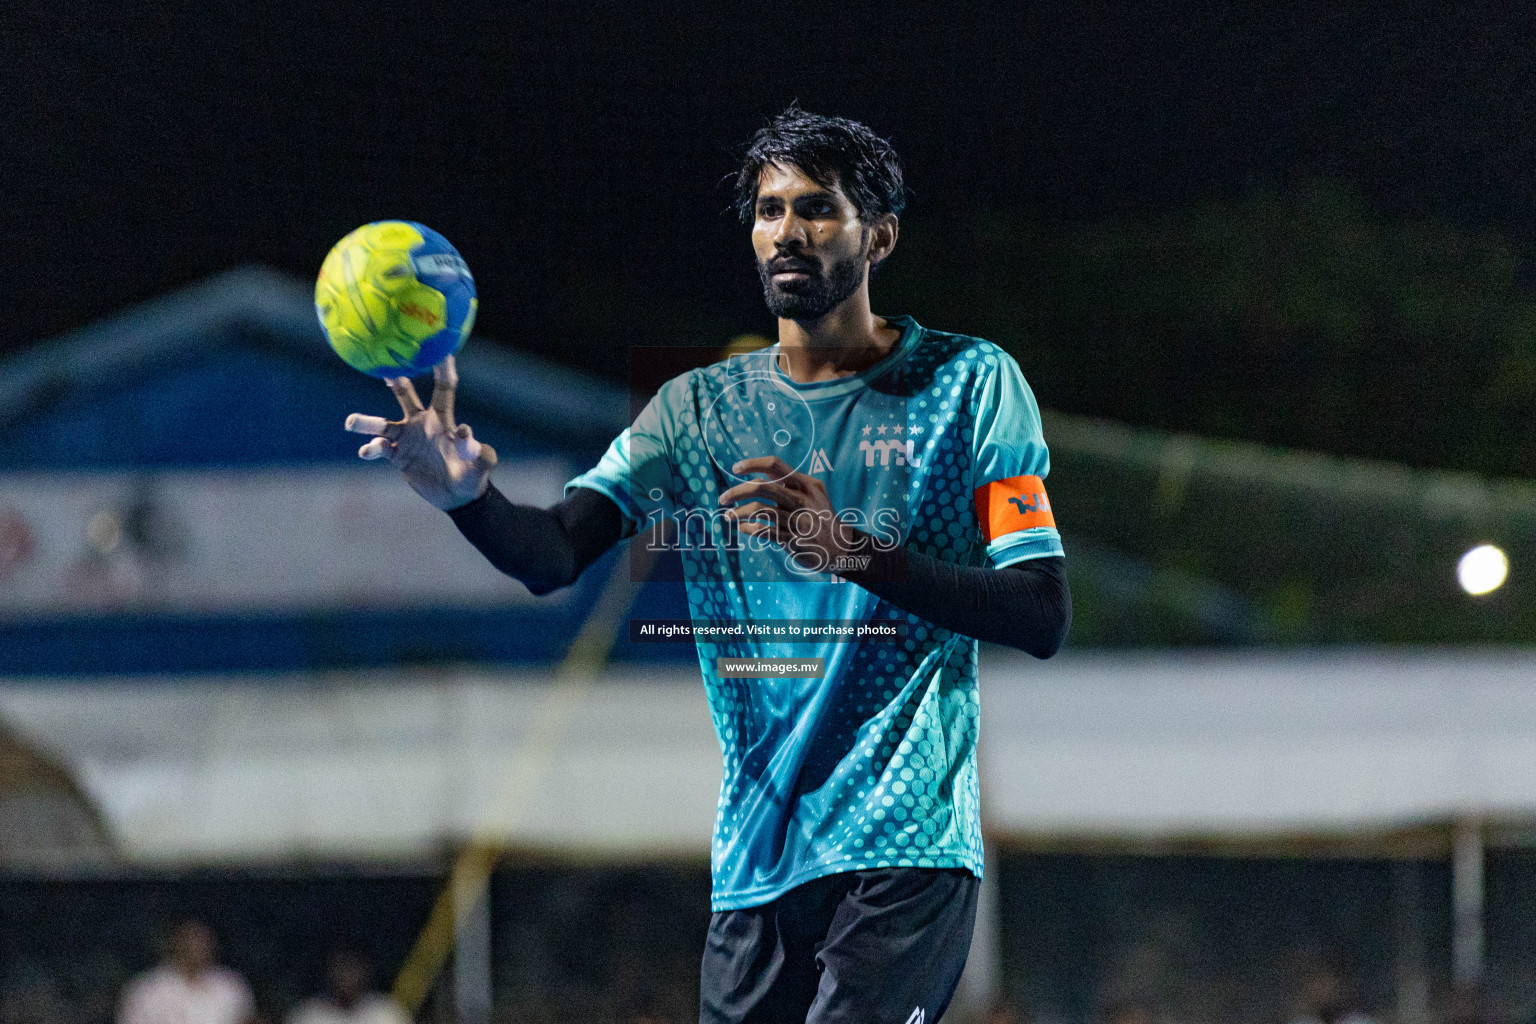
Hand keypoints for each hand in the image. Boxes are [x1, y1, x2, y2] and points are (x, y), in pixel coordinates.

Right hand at [344, 356, 497, 509]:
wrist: (458, 497)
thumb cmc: (473, 475)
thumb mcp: (480, 462)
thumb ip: (474, 448)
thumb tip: (464, 431)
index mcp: (444, 419)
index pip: (444, 388)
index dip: (442, 368)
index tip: (438, 348)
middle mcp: (422, 423)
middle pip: (405, 396)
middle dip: (395, 381)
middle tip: (383, 368)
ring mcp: (407, 439)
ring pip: (383, 425)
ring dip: (368, 423)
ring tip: (352, 422)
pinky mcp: (398, 457)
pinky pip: (380, 450)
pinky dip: (372, 450)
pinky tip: (367, 451)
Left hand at [718, 456, 868, 574]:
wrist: (841, 547)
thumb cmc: (821, 516)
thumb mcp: (814, 494)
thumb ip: (789, 484)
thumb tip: (755, 478)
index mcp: (805, 484)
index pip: (775, 465)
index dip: (752, 464)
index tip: (735, 468)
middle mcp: (801, 499)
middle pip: (762, 487)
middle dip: (737, 491)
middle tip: (722, 498)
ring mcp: (796, 520)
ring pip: (759, 510)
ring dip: (738, 513)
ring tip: (728, 516)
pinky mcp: (791, 539)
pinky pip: (762, 531)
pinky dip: (748, 528)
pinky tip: (743, 528)